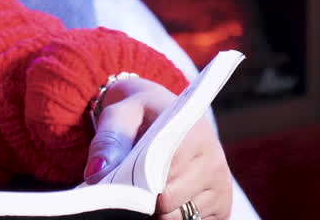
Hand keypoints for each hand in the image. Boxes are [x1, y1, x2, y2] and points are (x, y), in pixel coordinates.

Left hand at [82, 76, 232, 219]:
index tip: (121, 183)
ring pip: (178, 217)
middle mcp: (213, 161)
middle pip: (168, 203)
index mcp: (192, 135)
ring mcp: (220, 185)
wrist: (165, 111)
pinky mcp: (222, 205)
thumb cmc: (139, 113)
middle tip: (129, 188)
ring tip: (146, 190)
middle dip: (143, 200)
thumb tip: (97, 173)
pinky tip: (163, 200)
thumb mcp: (119, 114)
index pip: (162, 178)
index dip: (137, 186)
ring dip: (157, 211)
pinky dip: (173, 217)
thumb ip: (108, 140)